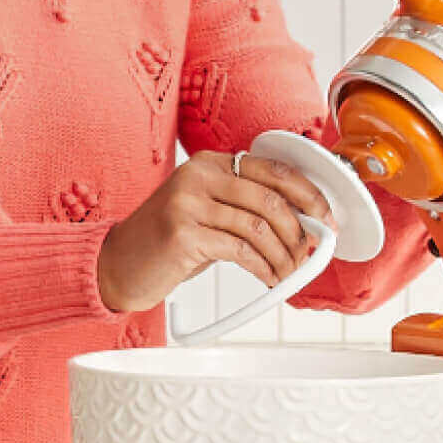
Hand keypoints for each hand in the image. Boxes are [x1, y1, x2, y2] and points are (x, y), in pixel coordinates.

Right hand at [95, 151, 334, 312]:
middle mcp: (199, 176)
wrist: (118, 264)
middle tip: (310, 251)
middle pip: (270, 198)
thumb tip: (302, 224)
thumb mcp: (207, 212)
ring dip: (284, 256)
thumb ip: (245, 209)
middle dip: (299, 229)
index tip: (325, 216)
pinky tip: (270, 280)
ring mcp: (188, 203)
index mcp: (210, 163)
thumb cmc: (167, 242)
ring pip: (258, 228)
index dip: (307, 193)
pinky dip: (264, 269)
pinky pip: (241, 251)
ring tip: (290, 273)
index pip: (272, 169)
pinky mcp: (183, 234)